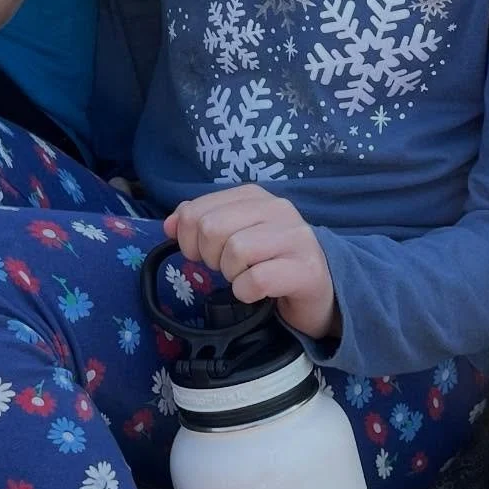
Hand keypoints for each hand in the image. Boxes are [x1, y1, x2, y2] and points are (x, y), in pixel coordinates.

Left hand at [164, 185, 336, 339]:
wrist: (320, 291)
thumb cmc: (270, 262)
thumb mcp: (233, 235)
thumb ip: (200, 223)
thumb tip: (169, 225)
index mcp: (255, 196)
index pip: (197, 210)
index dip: (187, 238)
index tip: (200, 254)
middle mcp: (278, 209)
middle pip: (212, 228)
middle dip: (209, 257)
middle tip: (226, 269)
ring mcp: (296, 237)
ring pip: (235, 251)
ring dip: (231, 274)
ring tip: (245, 277)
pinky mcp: (307, 269)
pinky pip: (255, 280)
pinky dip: (246, 292)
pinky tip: (256, 293)